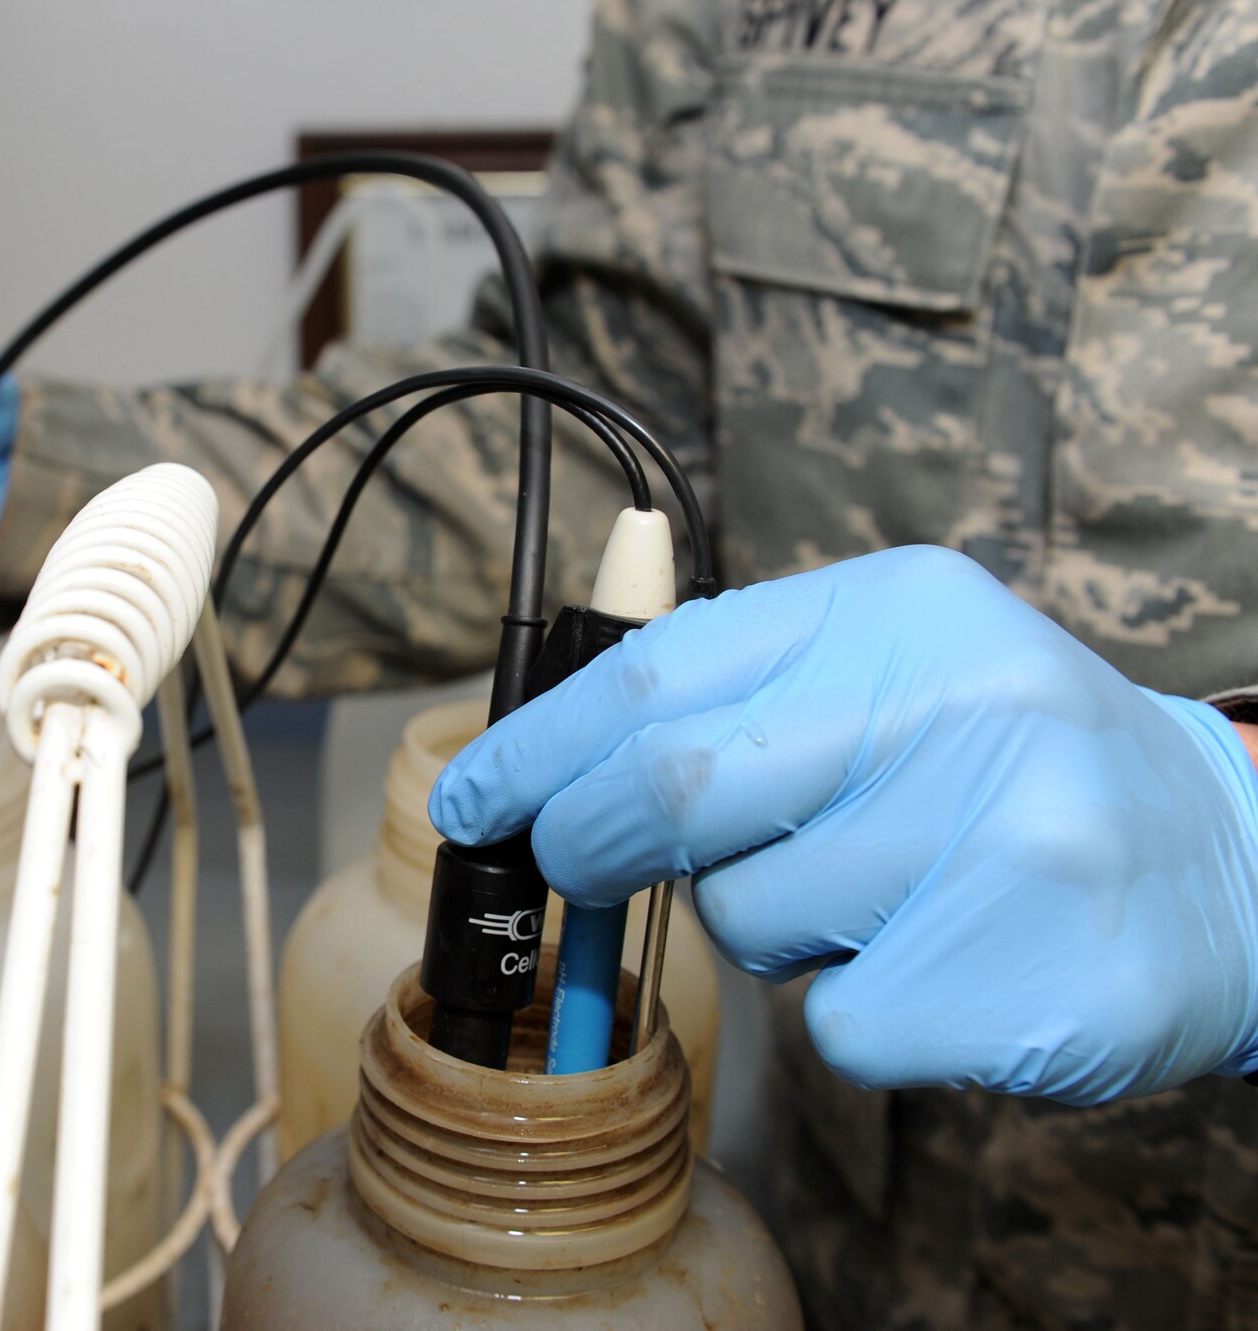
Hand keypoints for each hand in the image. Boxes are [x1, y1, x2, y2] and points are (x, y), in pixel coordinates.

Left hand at [430, 546, 1257, 1103]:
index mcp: (899, 610)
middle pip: (672, 795)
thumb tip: (544, 769)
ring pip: (750, 921)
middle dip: (590, 846)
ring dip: (766, 930)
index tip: (469, 802)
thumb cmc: (1012, 771)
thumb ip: (738, 698)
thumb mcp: (895, 674)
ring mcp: (1001, 842)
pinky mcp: (1023, 979)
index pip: (655, 677)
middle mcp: (956, 705)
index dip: (535, 748)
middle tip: (578, 873)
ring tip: (872, 896)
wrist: (1234, 872)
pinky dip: (852, 1012)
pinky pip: (837, 1024)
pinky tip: (938, 965)